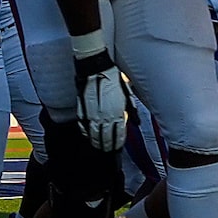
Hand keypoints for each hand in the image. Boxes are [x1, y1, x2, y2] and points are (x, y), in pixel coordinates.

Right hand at [73, 34, 128, 152]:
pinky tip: (88, 135)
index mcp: (117, 112)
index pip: (118, 135)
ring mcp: (92, 114)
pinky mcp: (81, 110)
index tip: (117, 148)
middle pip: (105, 138)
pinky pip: (83, 126)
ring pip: (94, 134)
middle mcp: (104, 116)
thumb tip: (136, 123)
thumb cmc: (112, 79)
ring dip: (96, 142)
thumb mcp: (127, 93)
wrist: (94, 67)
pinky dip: (85, 132)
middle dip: (107, 145)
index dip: (118, 143)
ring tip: (98, 147)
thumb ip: (131, 110)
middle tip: (107, 150)